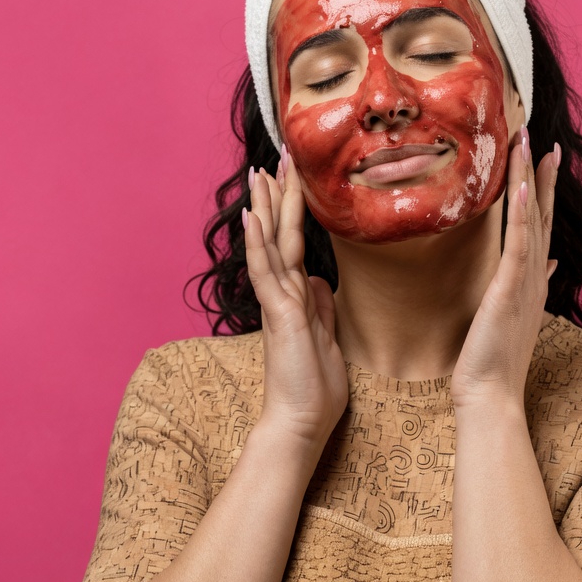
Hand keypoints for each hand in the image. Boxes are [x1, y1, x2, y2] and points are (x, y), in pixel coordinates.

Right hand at [243, 146, 348, 453]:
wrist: (301, 424)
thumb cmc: (315, 389)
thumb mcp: (327, 339)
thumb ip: (321, 309)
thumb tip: (321, 284)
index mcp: (296, 297)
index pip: (294, 242)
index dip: (293, 209)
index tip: (294, 177)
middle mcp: (283, 294)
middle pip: (280, 234)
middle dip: (279, 195)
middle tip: (279, 156)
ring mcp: (278, 302)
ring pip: (270, 244)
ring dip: (266, 207)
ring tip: (261, 172)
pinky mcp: (279, 315)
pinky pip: (266, 272)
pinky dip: (259, 243)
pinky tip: (253, 217)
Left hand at [451, 127, 559, 408]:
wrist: (491, 396)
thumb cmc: (495, 359)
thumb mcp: (515, 313)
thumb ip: (532, 283)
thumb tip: (548, 260)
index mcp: (533, 279)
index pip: (542, 223)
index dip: (544, 188)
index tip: (544, 156)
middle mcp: (534, 275)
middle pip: (544, 213)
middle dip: (542, 173)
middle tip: (541, 136)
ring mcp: (525, 281)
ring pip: (534, 220)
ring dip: (532, 179)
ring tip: (530, 143)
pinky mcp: (510, 290)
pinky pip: (520, 245)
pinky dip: (524, 214)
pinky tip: (523, 187)